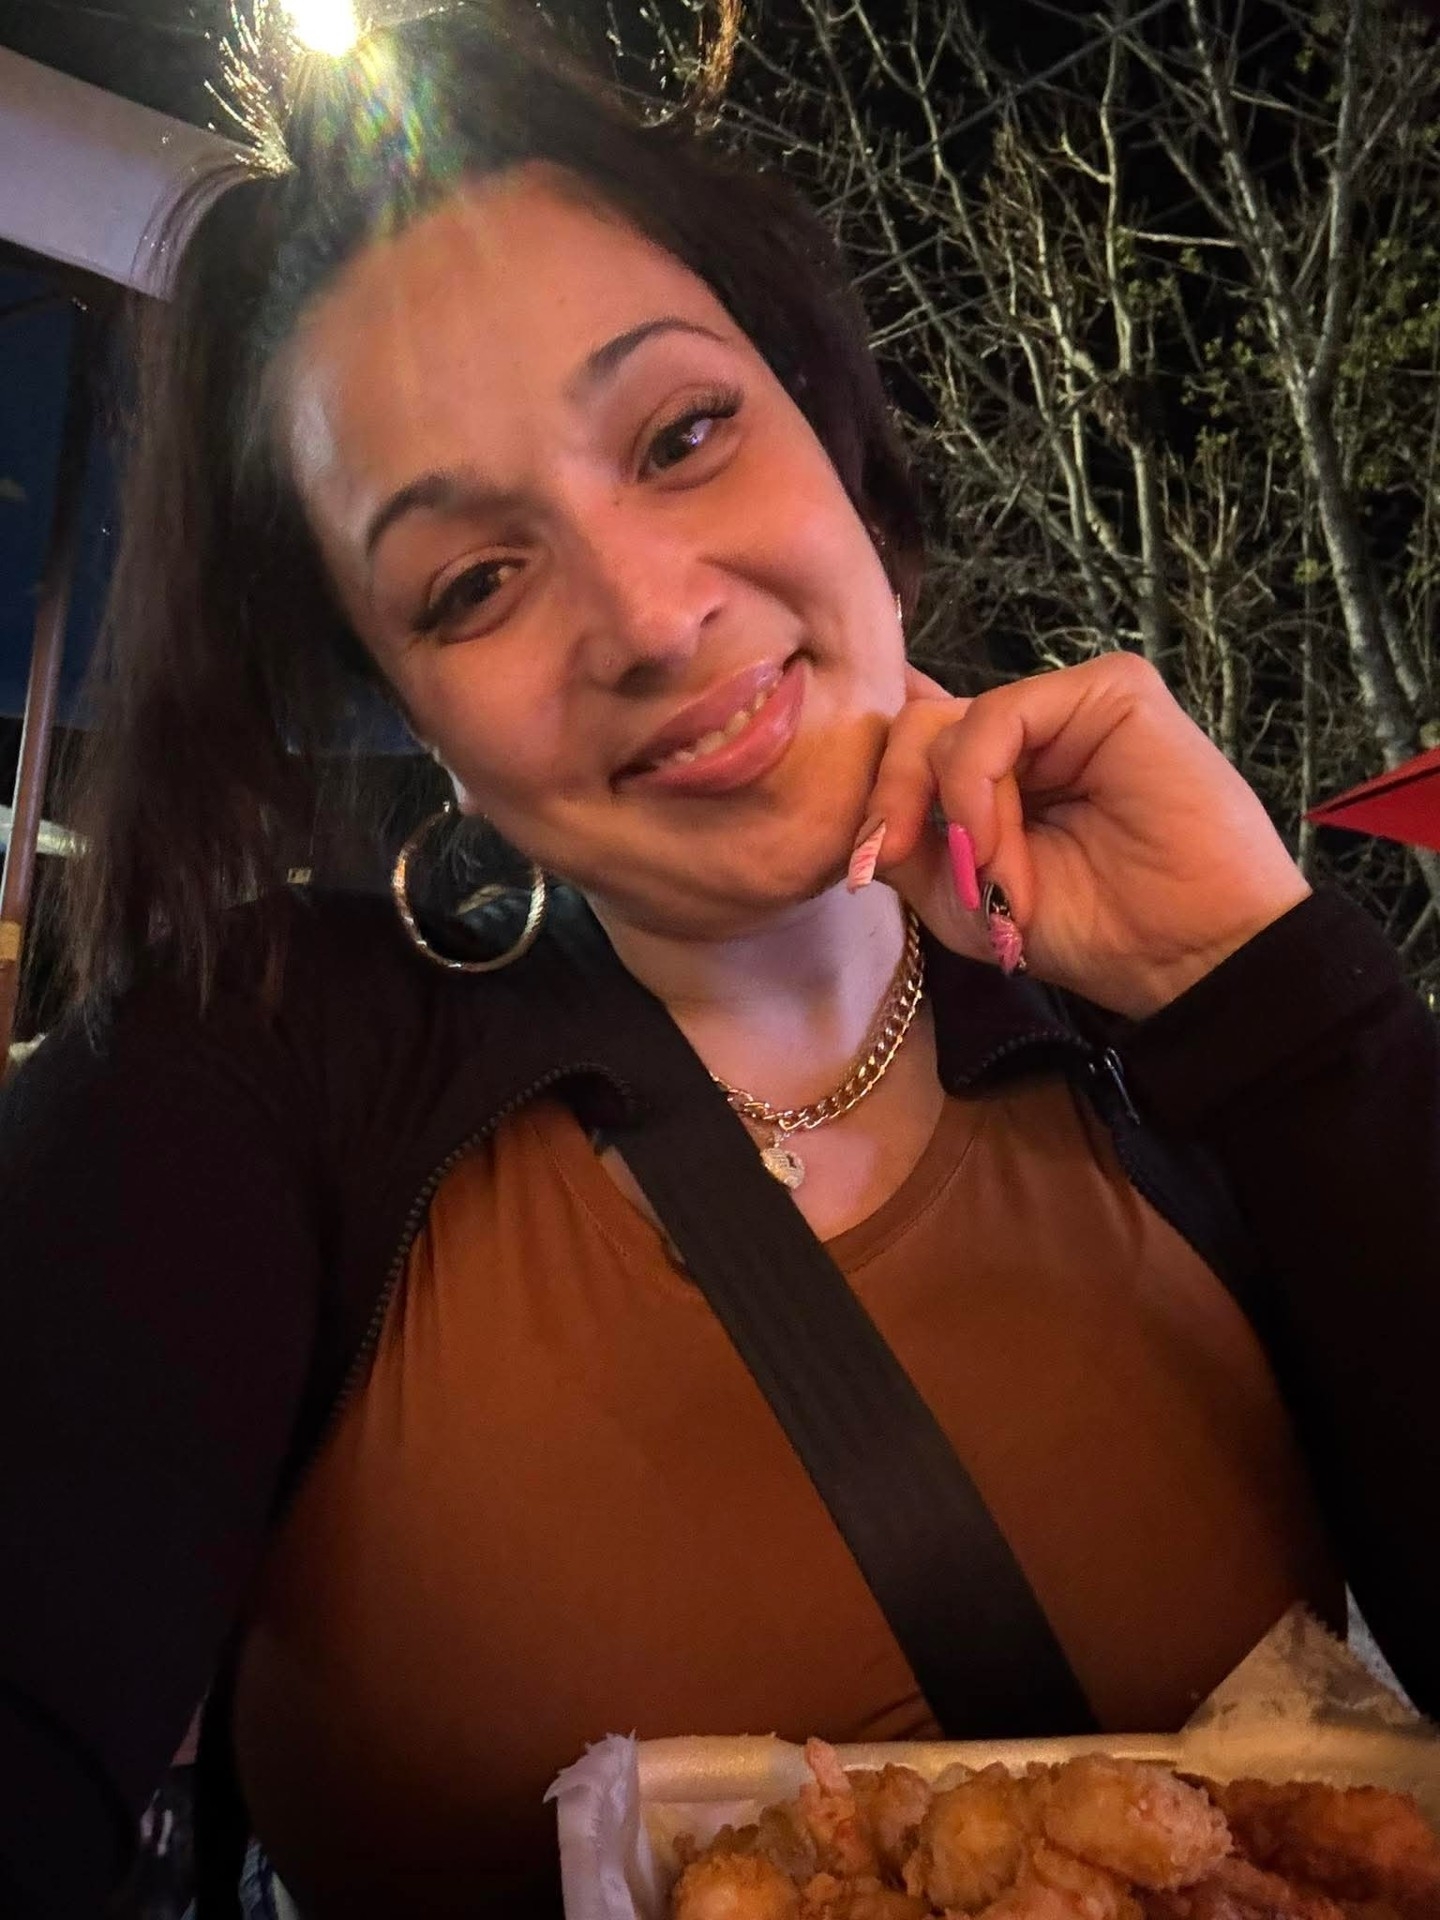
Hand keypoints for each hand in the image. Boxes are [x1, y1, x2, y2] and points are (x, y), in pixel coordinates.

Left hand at [861, 654, 1310, 1018]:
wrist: (1188, 955)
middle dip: (896, 804)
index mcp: (994, 770)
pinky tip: (998, 843)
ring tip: (991, 879)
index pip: (906, 740)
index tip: (868, 862)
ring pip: (944, 723)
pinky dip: (976, 786)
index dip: (874, 789)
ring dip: (953, 816)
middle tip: (912, 869)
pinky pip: (995, 714)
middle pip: (910, 727)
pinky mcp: (1109, 689)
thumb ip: (904, 841)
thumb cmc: (1088, 932)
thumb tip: (855, 805)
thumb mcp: (958, 900)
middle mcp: (1028, 729)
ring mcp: (1067, 705)